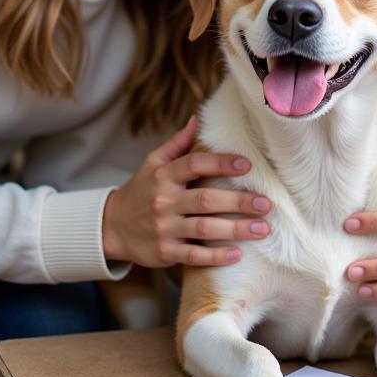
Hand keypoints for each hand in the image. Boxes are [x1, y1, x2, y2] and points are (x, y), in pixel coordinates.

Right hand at [103, 116, 271, 267]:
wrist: (111, 227)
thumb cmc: (141, 191)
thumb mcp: (152, 164)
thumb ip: (177, 145)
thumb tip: (197, 120)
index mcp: (164, 176)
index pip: (194, 164)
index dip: (221, 163)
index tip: (247, 165)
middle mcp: (164, 201)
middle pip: (206, 199)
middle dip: (238, 201)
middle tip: (265, 203)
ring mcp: (164, 228)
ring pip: (204, 228)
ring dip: (235, 229)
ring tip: (261, 228)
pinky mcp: (165, 252)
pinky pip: (194, 255)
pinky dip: (216, 256)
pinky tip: (237, 254)